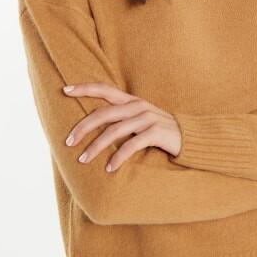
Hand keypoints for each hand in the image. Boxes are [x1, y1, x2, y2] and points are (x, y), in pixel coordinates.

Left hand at [62, 83, 181, 171]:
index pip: (104, 89)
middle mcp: (138, 106)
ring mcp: (148, 118)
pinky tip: (109, 168)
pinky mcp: (157, 132)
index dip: (84, 88)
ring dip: (96, 147)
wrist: (192, 138)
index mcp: (132, 100)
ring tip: (83, 160)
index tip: (65, 91)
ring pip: (114, 131)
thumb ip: (122, 118)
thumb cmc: (161, 131)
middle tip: (68, 142)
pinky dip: (118, 157)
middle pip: (104, 113)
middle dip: (83, 127)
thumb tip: (93, 126)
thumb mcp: (140, 120)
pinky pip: (131, 145)